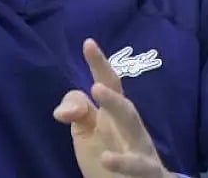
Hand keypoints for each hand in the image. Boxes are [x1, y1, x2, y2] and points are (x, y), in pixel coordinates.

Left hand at [53, 38, 173, 177]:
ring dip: (119, 112)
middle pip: (124, 106)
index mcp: (114, 115)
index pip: (108, 84)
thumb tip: (61, 110)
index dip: (99, 64)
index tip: (88, 43)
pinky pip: (137, 165)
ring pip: (134, 128)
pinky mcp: (146, 171)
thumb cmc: (111, 152)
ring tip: (102, 98)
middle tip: (96, 86)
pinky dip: (124, 162)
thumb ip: (77, 112)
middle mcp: (130, 128)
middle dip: (112, 96)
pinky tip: (107, 158)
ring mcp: (140, 149)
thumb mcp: (87, 131)